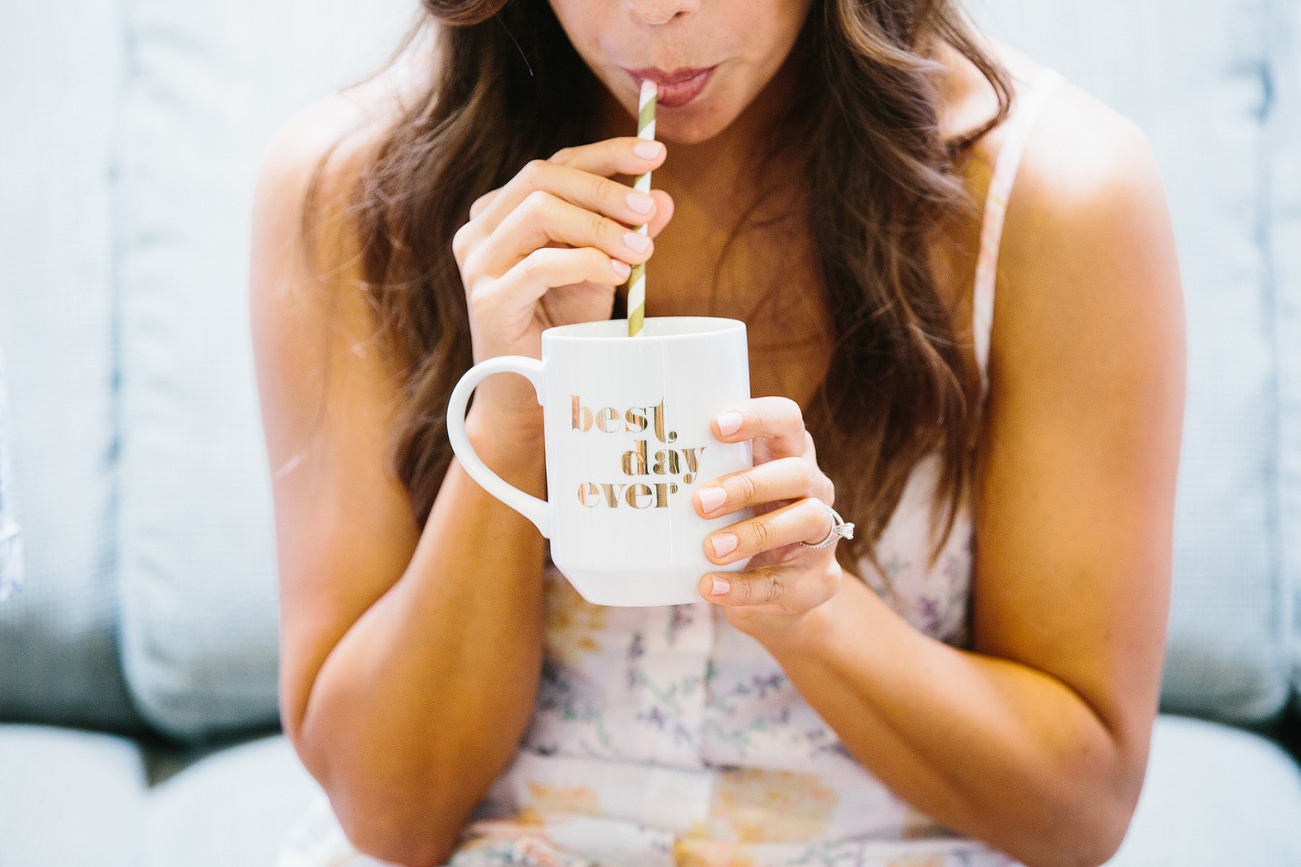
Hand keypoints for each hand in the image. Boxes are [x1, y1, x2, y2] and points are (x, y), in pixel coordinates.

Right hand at [451, 139, 674, 431]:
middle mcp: (481, 228)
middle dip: (606, 189)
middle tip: (650, 213)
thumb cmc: (562, 328)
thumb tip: (663, 199)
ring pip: (539, 211)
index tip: (655, 153)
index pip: (556, 164)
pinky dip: (585, 262)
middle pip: (543, 176)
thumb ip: (625, 234)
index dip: (607, 154)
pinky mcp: (487, 298)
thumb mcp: (601, 272)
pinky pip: (540, 264)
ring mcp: (478, 262)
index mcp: (502, 211)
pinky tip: (616, 274)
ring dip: (599, 226)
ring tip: (640, 251)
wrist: (530, 392)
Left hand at [695, 397, 844, 637]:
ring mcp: (822, 536)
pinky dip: (743, 586)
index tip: (716, 426)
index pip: (787, 419)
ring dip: (753, 534)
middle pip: (796, 472)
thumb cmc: (742, 524)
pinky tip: (711, 586)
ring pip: (804, 521)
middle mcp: (814, 489)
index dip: (757, 417)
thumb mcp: (727, 493)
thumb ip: (696, 476)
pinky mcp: (817, 580)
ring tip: (710, 549)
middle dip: (748, 485)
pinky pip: (784, 583)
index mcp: (790, 455)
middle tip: (700, 502)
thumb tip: (616, 464)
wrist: (781, 594)